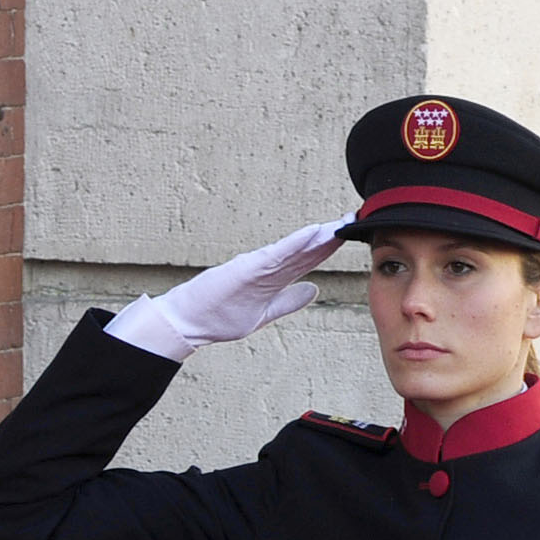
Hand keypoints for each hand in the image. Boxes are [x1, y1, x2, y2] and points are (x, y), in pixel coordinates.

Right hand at [104, 218, 349, 363]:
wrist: (186, 322)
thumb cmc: (217, 317)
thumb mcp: (262, 314)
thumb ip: (287, 301)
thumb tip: (314, 290)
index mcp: (272, 280)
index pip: (308, 260)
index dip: (329, 247)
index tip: (350, 234)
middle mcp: (267, 268)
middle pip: (306, 249)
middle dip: (331, 235)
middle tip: (354, 217)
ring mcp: (257, 267)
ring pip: (295, 248)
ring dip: (319, 235)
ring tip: (341, 222)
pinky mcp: (246, 269)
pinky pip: (277, 254)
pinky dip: (296, 243)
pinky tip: (313, 233)